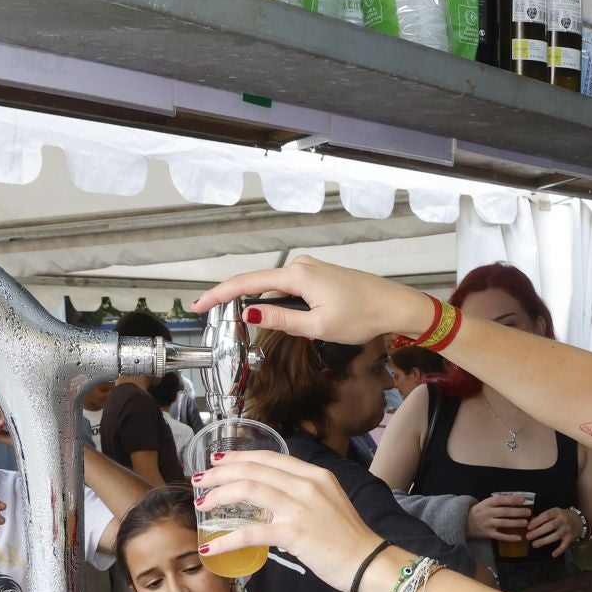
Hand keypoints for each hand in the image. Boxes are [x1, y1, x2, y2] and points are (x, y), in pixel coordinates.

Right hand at [192, 255, 427, 344]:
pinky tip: (282, 316)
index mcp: (297, 276)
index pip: (247, 283)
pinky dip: (278, 301)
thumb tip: (248, 313)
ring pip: (274, 288)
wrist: (392, 305)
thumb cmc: (361, 316)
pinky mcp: (317, 276)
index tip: (199, 305)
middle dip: (234, 300)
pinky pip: (288, 288)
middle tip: (211, 314)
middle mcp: (300, 266)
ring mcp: (309, 269)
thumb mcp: (317, 326)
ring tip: (250, 320)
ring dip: (262, 304)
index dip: (219, 295)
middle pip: (257, 283)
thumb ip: (280, 319)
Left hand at [192, 451, 379, 591]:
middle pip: (253, 469)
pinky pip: (251, 532)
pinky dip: (227, 539)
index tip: (218, 461)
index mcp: (314, 475)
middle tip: (200, 480)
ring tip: (201, 504)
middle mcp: (306, 485)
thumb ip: (303, 494)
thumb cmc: (348, 538)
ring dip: (219, 496)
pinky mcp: (294, 534)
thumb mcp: (329, 502)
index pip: (269, 457)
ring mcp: (300, 508)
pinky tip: (211, 547)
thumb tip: (274, 497)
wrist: (368, 561)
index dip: (239, 457)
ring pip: (249, 491)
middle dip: (221, 473)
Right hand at [466, 493, 531, 542]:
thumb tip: (517, 499)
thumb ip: (499, 502)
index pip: (501, 500)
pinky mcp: (488, 533)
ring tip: (525, 523)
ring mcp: (487, 524)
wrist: (464, 522)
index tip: (523, 499)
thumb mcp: (486, 503)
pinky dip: (509, 537)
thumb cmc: (479, 511)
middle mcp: (487, 513)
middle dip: (517, 512)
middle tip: (528, 512)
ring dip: (515, 523)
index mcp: (487, 503)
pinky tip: (518, 538)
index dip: (512, 499)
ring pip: (503, 523)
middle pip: (504, 512)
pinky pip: (500, 536)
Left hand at [526, 507, 584, 557]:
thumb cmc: (562, 517)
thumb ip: (542, 517)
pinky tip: (553, 554)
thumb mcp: (554, 513)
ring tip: (534, 544)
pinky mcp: (571, 538)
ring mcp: (567, 529)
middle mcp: (563, 520)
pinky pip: (565, 545)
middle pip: (550, 526)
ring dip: (544, 541)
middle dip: (538, 532)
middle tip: (528, 537)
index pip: (547, 515)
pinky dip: (559, 550)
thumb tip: (530, 523)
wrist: (579, 521)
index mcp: (557, 512)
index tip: (528, 527)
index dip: (537, 521)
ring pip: (556, 535)